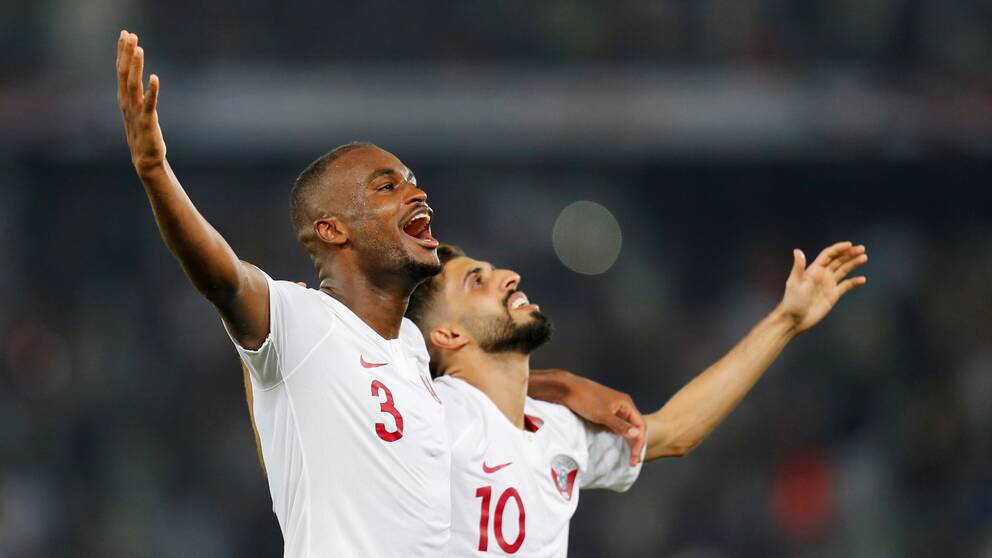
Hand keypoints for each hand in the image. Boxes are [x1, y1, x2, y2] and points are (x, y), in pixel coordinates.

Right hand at [117, 30, 165, 175]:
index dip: (122, 52)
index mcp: (125, 99)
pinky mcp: (148, 122)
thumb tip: (139, 80)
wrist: (146, 160)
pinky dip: (152, 91)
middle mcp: (127, 103)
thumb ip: (137, 95)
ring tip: (139, 49)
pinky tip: (155, 78)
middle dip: (126, 53)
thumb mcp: (137, 111)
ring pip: (134, 85)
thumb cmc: (143, 135)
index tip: (125, 34)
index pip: (121, 71)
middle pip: (124, 74)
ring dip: (136, 67)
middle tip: (129, 34)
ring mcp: (136, 112)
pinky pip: (150, 104)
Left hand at [550, 370, 645, 465]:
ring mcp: (614, 407)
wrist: (566, 389)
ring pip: (626, 426)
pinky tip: (617, 443)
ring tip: (628, 455)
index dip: (639, 442)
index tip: (634, 458)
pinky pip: (617, 425)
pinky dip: (619, 435)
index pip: (640, 425)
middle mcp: (622, 405)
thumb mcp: (602, 415)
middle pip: (635, 426)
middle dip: (635, 443)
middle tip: (632, 460)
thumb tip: (636, 434)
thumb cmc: (584, 399)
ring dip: (628, 440)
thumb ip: (620, 425)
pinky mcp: (605, 410)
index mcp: (626, 403)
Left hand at [778, 241, 867, 333]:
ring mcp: (828, 285)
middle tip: (862, 249)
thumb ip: (798, 267)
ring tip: (864, 258)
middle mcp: (822, 275)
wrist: (794, 319)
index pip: (828, 255)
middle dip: (849, 254)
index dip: (839, 249)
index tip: (850, 245)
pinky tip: (862, 279)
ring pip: (843, 270)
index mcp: (813, 270)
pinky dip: (854, 282)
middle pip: (838, 260)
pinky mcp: (833, 295)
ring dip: (853, 263)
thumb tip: (797, 250)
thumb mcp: (795, 283)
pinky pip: (846, 286)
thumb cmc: (792, 301)